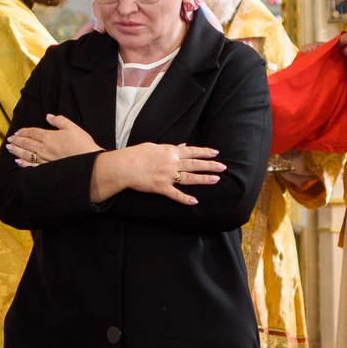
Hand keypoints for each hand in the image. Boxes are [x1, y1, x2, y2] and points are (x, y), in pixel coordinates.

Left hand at [6, 113, 99, 166]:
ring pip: (26, 154)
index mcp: (49, 136)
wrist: (89, 163)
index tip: (17, 132)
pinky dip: (24, 164)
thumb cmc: (82, 144)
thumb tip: (48, 116)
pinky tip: (18, 162)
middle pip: (26, 143)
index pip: (32, 132)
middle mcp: (44, 148)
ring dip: (16, 150)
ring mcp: (44, 160)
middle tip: (9, 140)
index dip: (24, 131)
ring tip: (9, 148)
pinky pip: (32, 166)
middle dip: (17, 141)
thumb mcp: (72, 127)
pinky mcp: (47, 169)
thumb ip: (59, 120)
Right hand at [96, 140, 223, 205]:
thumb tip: (183, 146)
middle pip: (195, 164)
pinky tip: (194, 201)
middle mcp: (172, 163)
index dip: (205, 152)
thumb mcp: (154, 146)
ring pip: (189, 178)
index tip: (216, 152)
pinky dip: (185, 198)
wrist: (124, 166)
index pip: (192, 151)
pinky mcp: (161, 188)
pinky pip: (175, 194)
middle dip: (210, 165)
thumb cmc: (137, 154)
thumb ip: (171, 147)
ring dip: (203, 179)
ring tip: (215, 180)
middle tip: (222, 167)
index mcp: (170, 151)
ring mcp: (167, 176)